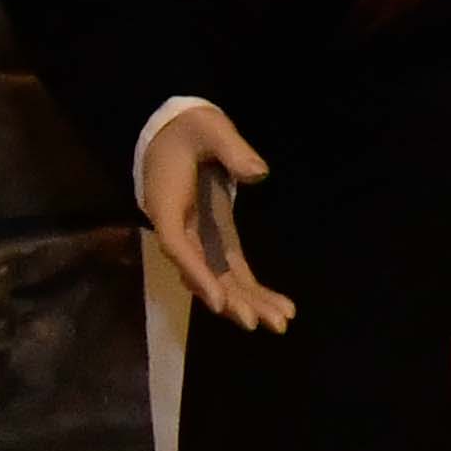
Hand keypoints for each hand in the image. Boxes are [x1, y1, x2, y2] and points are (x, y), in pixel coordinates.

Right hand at [137, 104, 294, 330]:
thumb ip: (231, 147)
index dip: (197, 274)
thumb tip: (258, 172)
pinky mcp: (217, 238)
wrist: (177, 130)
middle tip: (257, 324)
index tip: (217, 301)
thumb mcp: (209, 126)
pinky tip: (282, 307)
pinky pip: (233, 270)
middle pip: (201, 274)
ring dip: (247, 302)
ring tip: (281, 322)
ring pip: (220, 279)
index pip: (180, 246)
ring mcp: (199, 238)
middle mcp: (180, 230)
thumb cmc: (190, 128)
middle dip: (229, 301)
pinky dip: (254, 289)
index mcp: (168, 205)